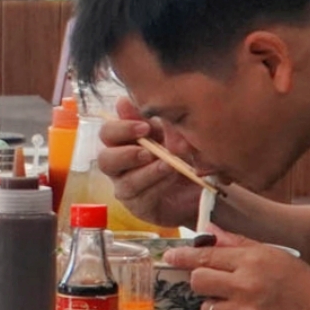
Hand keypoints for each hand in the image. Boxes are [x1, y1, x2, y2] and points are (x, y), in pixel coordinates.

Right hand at [96, 99, 202, 228]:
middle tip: (149, 151)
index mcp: (124, 143)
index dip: (121, 128)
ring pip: (124, 182)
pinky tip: (172, 178)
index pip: (107, 133)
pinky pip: (141, 198)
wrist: (204, 185)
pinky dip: (158, 186)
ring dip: (147, 172)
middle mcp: (119, 166)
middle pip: (105, 160)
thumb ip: (151, 119)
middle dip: (126, 154)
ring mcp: (126, 188)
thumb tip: (123, 102)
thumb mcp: (171, 133)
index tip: (145, 127)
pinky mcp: (139, 207)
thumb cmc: (183, 154)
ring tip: (168, 165)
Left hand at [163, 227, 309, 309]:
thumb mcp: (273, 254)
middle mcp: (245, 288)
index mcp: (251, 263)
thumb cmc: (302, 282)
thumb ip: (237, 244)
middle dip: (202, 282)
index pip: (205, 257)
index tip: (169, 257)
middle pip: (198, 282)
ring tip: (241, 306)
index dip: (183, 257)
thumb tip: (207, 231)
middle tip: (218, 284)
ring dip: (218, 308)